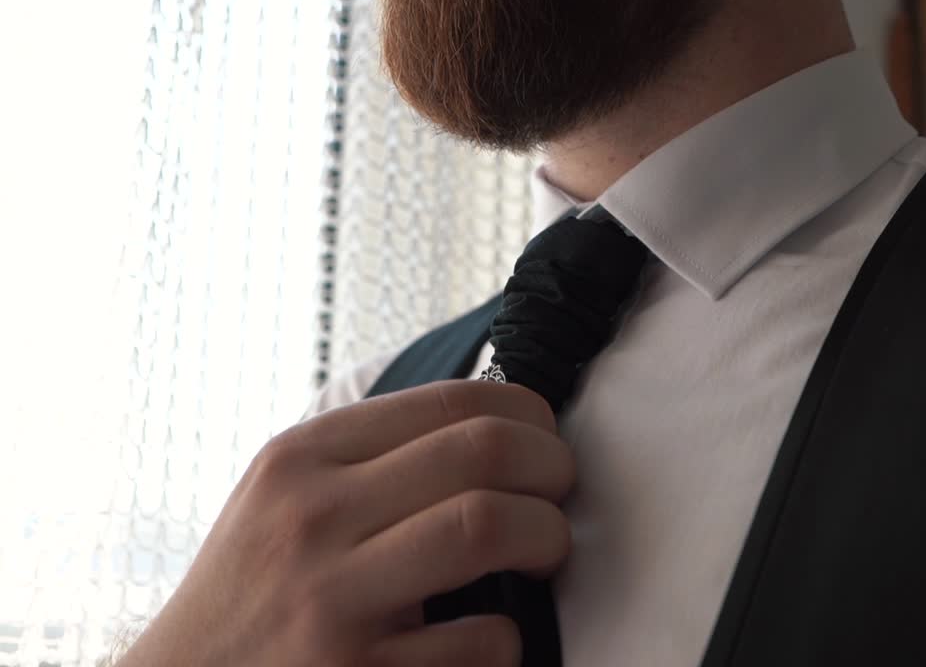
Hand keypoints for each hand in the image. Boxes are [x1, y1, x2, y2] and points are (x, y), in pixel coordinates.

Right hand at [117, 380, 572, 666]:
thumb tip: (498, 430)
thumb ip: (369, 457)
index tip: (544, 445)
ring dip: (548, 537)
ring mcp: (332, 600)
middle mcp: (312, 517)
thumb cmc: (251, 595)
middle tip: (558, 496)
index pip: (452, 401)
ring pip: (490, 524)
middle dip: (553, 467)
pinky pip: (483, 639)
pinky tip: (491, 635)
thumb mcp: (281, 499)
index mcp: (301, 459)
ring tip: (545, 553)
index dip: (529, 417)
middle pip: (484, 450)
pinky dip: (510, 638)